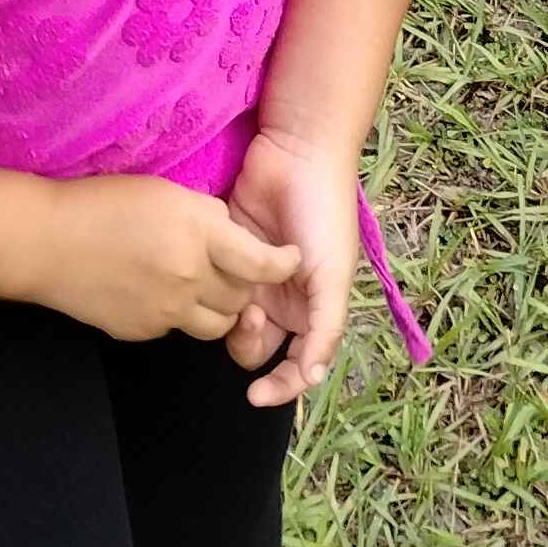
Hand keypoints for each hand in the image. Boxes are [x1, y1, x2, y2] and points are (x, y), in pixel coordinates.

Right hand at [27, 174, 300, 343]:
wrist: (48, 243)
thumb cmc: (105, 204)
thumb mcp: (167, 193)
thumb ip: (207, 216)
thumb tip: (231, 233)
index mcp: (198, 235)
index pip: (260, 262)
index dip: (282, 263)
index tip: (291, 258)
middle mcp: (188, 277)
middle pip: (241, 297)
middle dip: (245, 284)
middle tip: (233, 267)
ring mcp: (165, 311)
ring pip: (216, 323)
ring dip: (219, 307)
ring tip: (200, 283)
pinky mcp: (143, 332)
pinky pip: (178, 328)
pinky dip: (180, 313)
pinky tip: (157, 290)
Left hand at [223, 127, 359, 406]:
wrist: (298, 152)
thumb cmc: (324, 214)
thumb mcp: (334, 274)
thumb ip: (325, 329)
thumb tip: (311, 379)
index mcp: (313, 308)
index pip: (294, 366)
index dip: (279, 386)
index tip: (258, 395)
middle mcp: (282, 298)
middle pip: (257, 349)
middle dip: (251, 344)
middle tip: (252, 314)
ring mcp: (252, 276)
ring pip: (230, 321)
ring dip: (232, 318)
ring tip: (240, 293)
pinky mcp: (226, 252)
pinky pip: (213, 283)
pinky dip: (214, 285)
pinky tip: (221, 269)